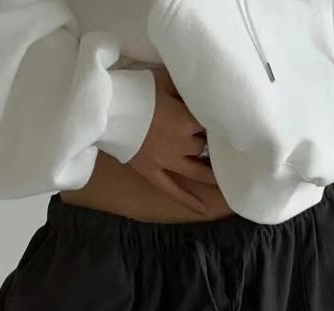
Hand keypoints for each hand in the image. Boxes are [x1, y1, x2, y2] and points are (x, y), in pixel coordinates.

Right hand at [128, 68, 219, 214]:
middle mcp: (183, 144)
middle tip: (215, 145)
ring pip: (197, 172)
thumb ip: (184, 86)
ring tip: (223, 179)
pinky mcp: (152, 172)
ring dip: (210, 175)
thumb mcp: (165, 79)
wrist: (110, 108)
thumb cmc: (137, 89)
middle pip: (203, 147)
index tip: (222, 125)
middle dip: (208, 145)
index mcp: (189, 121)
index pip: (211, 125)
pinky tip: (202, 208)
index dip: (216, 124)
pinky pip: (172, 190)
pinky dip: (188, 200)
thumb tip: (200, 87)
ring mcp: (167, 161)